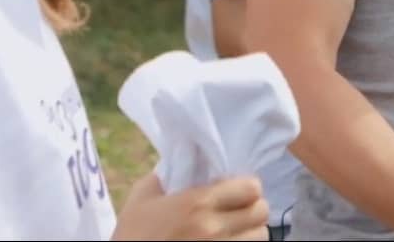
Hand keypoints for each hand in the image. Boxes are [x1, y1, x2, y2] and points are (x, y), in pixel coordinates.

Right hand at [112, 172, 269, 240]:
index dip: (247, 187)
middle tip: (239, 210)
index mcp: (198, 203)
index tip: (236, 190)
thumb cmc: (132, 235)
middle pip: (261, 213)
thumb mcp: (142, 198)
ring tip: (236, 231)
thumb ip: (167, 175)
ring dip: (251, 232)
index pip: (252, 188)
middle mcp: (214, 228)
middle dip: (252, 209)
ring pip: (260, 237)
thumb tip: (185, 158)